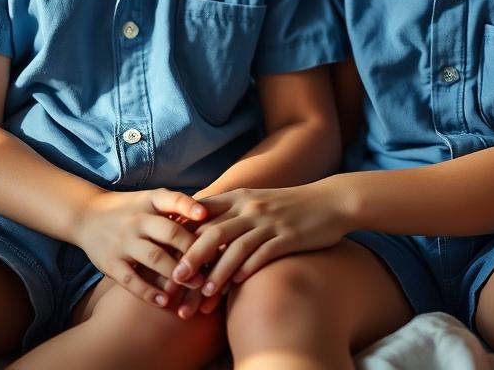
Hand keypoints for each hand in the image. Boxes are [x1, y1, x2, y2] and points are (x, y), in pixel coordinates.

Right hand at [73, 188, 207, 308]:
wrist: (87, 215)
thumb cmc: (130, 209)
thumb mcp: (150, 199)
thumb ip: (176, 205)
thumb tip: (212, 216)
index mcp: (149, 201)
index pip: (172, 199)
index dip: (189, 207)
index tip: (206, 216)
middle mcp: (137, 220)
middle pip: (169, 233)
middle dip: (192, 250)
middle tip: (214, 264)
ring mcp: (123, 242)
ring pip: (154, 258)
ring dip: (177, 273)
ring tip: (197, 285)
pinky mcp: (111, 263)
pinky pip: (132, 280)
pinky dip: (149, 292)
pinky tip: (166, 301)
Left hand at [170, 181, 350, 306]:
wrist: (330, 201)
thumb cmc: (288, 206)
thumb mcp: (255, 203)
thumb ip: (229, 214)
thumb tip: (199, 234)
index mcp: (238, 197)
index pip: (200, 214)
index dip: (180, 236)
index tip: (163, 259)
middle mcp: (250, 207)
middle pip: (211, 233)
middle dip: (190, 259)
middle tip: (173, 284)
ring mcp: (269, 221)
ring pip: (234, 248)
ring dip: (216, 274)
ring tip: (203, 296)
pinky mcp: (287, 236)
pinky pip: (262, 254)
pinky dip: (246, 270)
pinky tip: (235, 287)